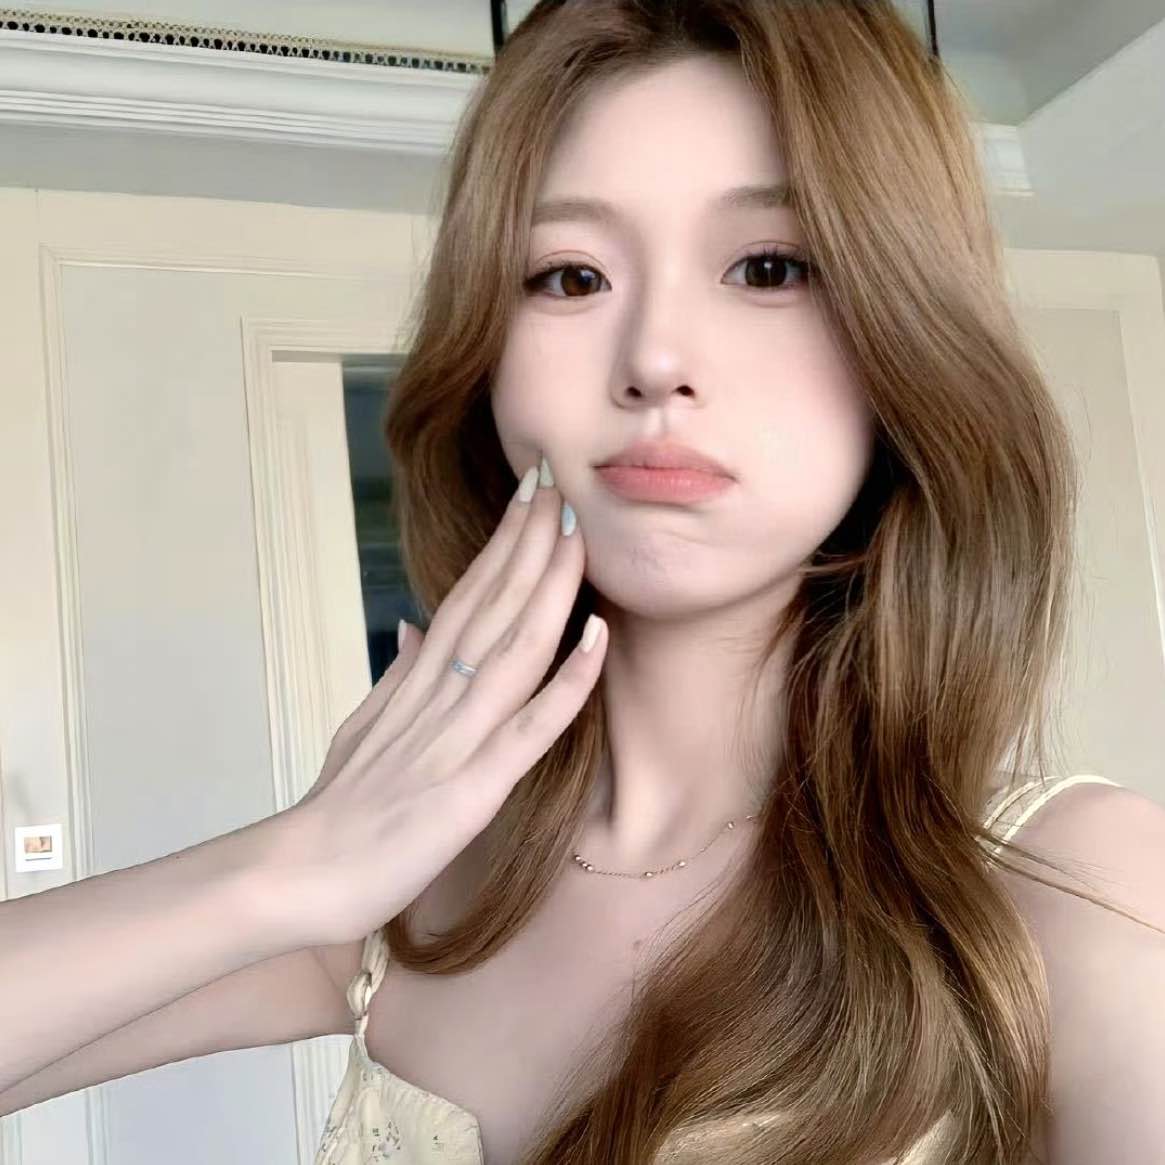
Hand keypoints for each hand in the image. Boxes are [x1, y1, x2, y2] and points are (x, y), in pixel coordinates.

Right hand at [274, 464, 605, 947]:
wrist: (298, 874)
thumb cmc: (337, 805)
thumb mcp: (363, 725)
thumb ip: (396, 676)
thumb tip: (414, 627)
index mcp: (418, 679)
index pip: (467, 594)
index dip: (502, 542)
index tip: (530, 494)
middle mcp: (438, 694)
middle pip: (491, 604)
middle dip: (527, 539)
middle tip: (556, 480)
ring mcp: (457, 738)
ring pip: (513, 648)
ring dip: (549, 586)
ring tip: (575, 530)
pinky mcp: (473, 788)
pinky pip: (529, 728)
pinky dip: (567, 682)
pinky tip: (597, 638)